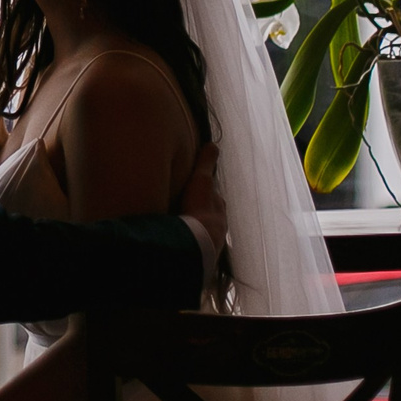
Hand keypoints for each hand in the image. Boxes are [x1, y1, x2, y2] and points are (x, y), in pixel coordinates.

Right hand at [181, 140, 223, 262]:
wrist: (199, 242)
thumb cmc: (200, 209)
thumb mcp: (202, 180)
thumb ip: (206, 162)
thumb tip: (213, 144)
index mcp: (218, 207)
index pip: (213, 198)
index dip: (206, 195)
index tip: (198, 193)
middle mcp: (219, 225)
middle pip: (211, 217)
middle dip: (202, 215)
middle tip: (188, 211)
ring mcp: (212, 242)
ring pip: (205, 233)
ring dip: (195, 231)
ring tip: (183, 230)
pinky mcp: (202, 256)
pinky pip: (196, 248)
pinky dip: (190, 245)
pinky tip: (181, 246)